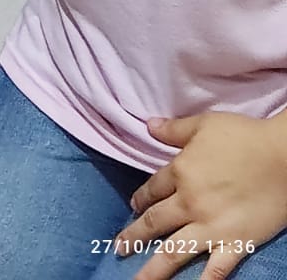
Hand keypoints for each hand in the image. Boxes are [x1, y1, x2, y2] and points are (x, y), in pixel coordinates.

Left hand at [115, 112, 286, 278]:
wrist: (281, 157)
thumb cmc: (244, 136)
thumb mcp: (204, 124)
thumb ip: (174, 130)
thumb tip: (148, 125)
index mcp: (181, 172)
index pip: (152, 189)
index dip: (140, 198)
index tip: (132, 206)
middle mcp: (189, 203)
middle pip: (155, 222)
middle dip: (134, 235)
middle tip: (119, 248)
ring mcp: (211, 228)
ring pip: (173, 252)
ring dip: (152, 269)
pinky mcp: (234, 244)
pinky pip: (214, 270)